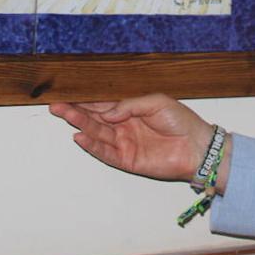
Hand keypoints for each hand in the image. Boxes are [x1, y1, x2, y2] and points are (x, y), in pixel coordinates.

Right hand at [49, 95, 225, 188]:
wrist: (198, 146)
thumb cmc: (181, 121)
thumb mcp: (156, 102)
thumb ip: (129, 105)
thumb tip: (108, 111)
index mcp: (131, 111)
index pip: (104, 105)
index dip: (86, 101)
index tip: (68, 94)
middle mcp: (124, 127)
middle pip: (95, 119)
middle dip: (76, 111)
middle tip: (56, 105)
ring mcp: (125, 144)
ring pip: (97, 134)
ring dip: (80, 125)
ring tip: (64, 115)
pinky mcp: (128, 160)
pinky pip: (106, 152)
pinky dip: (92, 146)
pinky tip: (79, 136)